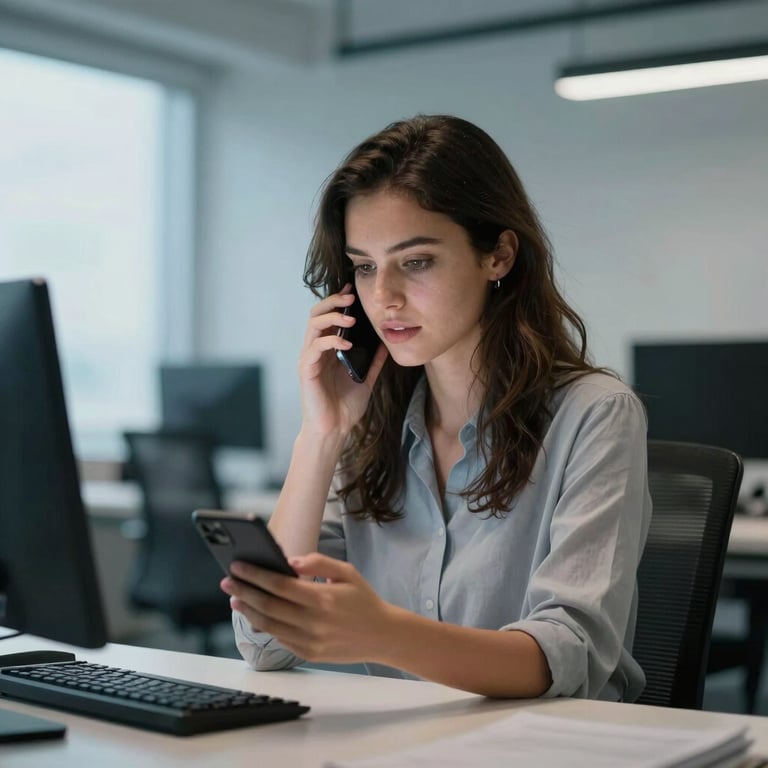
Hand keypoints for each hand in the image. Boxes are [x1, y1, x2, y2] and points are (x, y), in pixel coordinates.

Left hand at [221, 554, 393, 663]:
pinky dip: (264, 626)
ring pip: (269, 625)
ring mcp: (310, 641)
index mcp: (322, 598)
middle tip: (227, 581)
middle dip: (244, 592)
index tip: (238, 566)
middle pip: (268, 605)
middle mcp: (313, 622)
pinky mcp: (309, 654)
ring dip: (248, 611)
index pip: (279, 585)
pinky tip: (255, 616)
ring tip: (236, 598)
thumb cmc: (363, 599)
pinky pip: (280, 638)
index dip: (255, 575)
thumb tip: (289, 561)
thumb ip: (318, 562)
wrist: (382, 635)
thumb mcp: (347, 572)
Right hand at [298, 285, 387, 437]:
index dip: (338, 301)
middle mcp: (315, 350)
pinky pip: (315, 347)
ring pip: (313, 325)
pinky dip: (331, 340)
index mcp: (328, 350)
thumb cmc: (345, 407)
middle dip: (333, 301)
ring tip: (351, 318)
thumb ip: (374, 360)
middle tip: (351, 297)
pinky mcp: (306, 369)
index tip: (353, 290)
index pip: (328, 317)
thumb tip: (386, 342)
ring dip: (332, 316)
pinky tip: (346, 343)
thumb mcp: (366, 378)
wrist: (335, 430)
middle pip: (317, 314)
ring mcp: (310, 358)